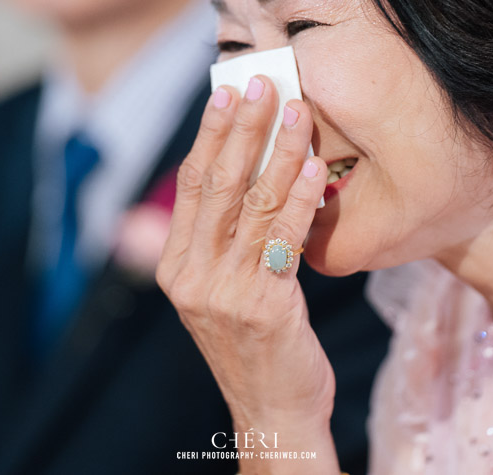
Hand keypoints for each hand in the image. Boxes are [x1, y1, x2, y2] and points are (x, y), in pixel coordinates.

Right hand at [157, 76, 339, 472]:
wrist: (273, 410)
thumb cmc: (257, 342)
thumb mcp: (223, 290)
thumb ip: (222, 240)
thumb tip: (242, 172)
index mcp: (176, 266)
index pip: (191, 185)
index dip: (208, 135)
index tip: (224, 93)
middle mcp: (192, 276)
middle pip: (218, 184)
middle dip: (241, 128)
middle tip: (261, 82)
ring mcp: (224, 292)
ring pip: (253, 204)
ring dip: (278, 152)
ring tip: (296, 111)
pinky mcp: (263, 306)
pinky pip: (284, 239)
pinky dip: (301, 198)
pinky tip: (315, 167)